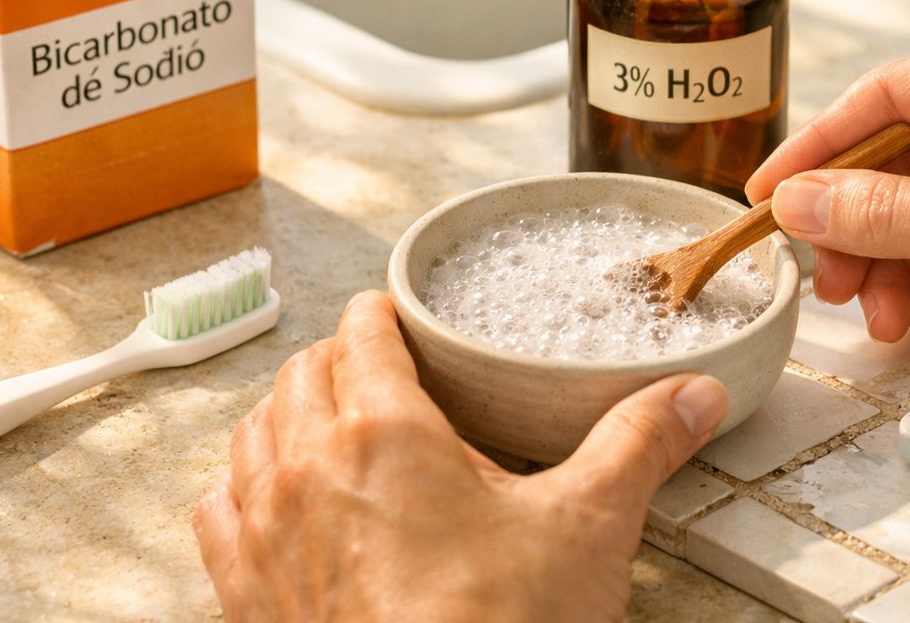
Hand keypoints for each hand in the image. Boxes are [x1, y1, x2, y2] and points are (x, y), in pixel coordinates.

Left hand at [193, 290, 729, 622]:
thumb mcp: (586, 526)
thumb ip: (638, 444)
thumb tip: (692, 397)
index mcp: (383, 433)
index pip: (361, 333)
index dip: (382, 314)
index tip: (399, 316)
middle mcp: (307, 470)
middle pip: (301, 375)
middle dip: (339, 360)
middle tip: (378, 368)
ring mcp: (265, 534)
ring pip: (252, 434)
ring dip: (286, 415)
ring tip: (325, 423)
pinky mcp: (246, 594)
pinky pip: (216, 513)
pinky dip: (241, 489)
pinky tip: (268, 500)